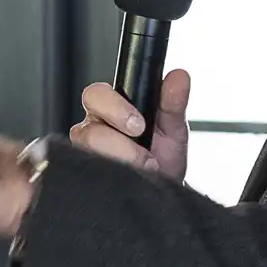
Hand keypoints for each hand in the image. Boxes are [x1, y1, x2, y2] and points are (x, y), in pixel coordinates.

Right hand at [72, 68, 190, 182]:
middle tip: (142, 148)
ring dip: (121, 159)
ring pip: (88, 152)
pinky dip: (113, 177)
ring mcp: (87, 155)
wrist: (162, 190)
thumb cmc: (163, 156)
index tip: (140, 124)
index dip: (115, 107)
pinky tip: (131, 177)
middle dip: (116, 139)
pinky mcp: (88, 176)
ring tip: (146, 166)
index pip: (96, 95)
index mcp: (110, 108)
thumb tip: (179, 77)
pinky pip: (90, 175)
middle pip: (86, 128)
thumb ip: (174, 102)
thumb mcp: (173, 128)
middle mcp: (93, 129)